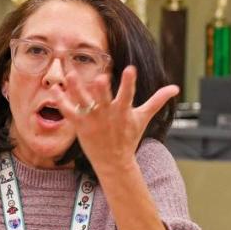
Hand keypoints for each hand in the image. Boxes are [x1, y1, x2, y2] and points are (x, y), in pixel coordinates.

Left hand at [52, 66, 178, 177]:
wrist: (114, 161)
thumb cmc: (128, 137)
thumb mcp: (143, 118)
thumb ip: (157, 101)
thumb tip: (176, 88)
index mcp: (123, 110)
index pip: (128, 94)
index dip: (129, 82)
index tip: (130, 68)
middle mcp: (107, 114)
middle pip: (104, 98)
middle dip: (102, 89)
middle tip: (99, 77)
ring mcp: (93, 120)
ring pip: (84, 102)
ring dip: (76, 88)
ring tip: (70, 75)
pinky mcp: (80, 126)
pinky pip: (69, 112)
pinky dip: (62, 101)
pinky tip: (55, 89)